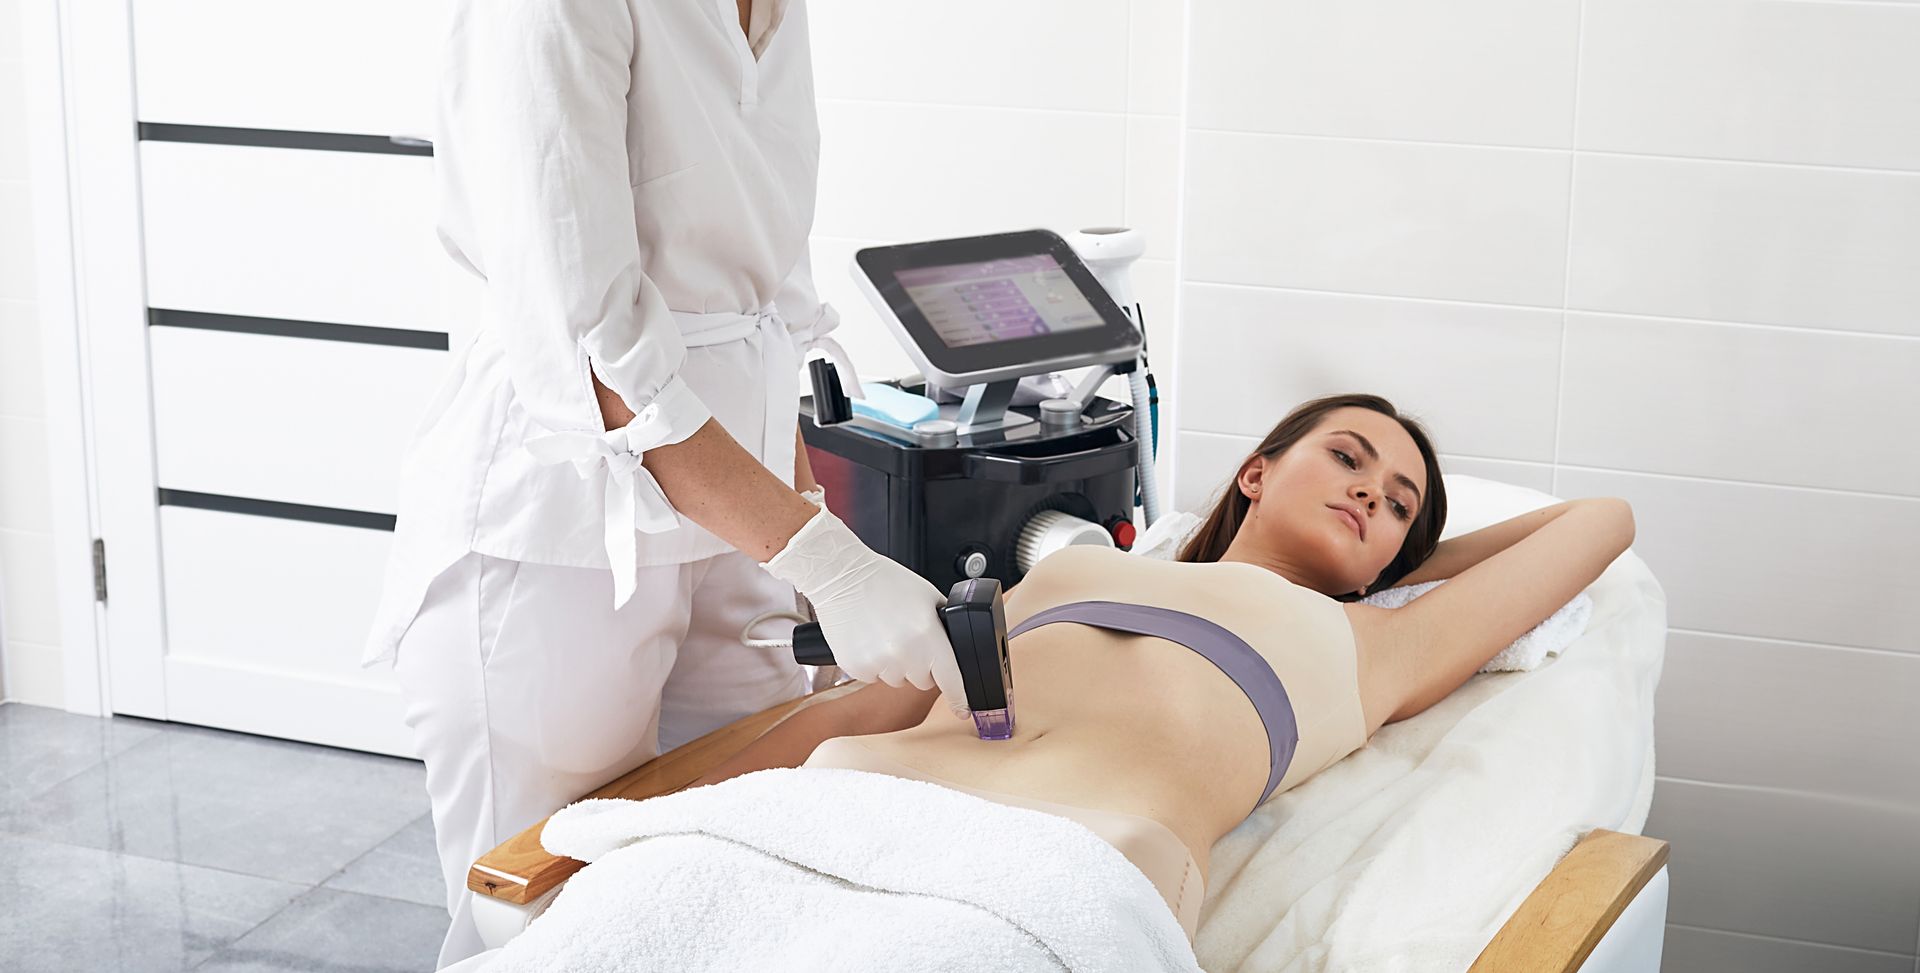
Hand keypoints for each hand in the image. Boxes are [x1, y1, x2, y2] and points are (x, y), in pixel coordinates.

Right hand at [763, 508, 968, 716]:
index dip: (960, 698)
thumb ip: (945, 623)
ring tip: (886, 635)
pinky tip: (869, 639)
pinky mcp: (856, 667)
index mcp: (928, 635)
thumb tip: (956, 644)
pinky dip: (874, 664)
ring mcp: (878, 662)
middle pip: (924, 681)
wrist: (843, 576)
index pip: (952, 680)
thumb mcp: (929, 595)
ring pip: (898, 680)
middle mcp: (904, 653)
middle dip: (922, 666)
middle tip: (909, 639)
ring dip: (897, 665)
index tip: (963, 709)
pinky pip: (874, 677)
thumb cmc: (884, 581)